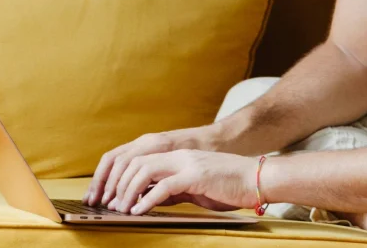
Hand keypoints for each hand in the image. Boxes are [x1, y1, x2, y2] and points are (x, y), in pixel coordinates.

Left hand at [106, 149, 259, 215]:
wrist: (258, 179)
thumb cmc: (230, 186)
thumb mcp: (196, 188)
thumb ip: (174, 190)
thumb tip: (151, 200)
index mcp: (178, 157)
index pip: (139, 160)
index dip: (121, 177)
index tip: (110, 196)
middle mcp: (179, 156)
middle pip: (136, 163)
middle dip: (117, 184)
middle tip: (108, 204)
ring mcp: (187, 163)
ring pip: (145, 171)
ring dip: (128, 191)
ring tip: (120, 208)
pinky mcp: (196, 175)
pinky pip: (164, 186)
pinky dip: (147, 199)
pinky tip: (138, 211)